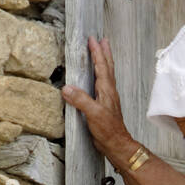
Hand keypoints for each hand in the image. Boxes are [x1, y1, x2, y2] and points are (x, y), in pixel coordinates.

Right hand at [61, 37, 134, 165]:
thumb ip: (81, 100)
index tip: (92, 39)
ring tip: (102, 53)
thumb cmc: (108, 130)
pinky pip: (102, 85)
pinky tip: (96, 78)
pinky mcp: (104, 106)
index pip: (101, 66)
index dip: (97, 52)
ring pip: (106, 75)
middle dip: (104, 53)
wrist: (117, 144)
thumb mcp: (93, 114)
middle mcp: (109, 91)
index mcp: (106, 90)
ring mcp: (107, 98)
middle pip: (107, 67)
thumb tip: (67, 88)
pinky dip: (100, 76)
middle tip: (103, 40)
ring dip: (104, 62)